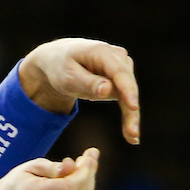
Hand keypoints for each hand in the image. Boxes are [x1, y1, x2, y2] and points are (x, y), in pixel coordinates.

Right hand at [0, 148, 98, 189]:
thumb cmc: (20, 183)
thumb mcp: (30, 167)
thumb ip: (52, 167)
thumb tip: (72, 165)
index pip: (67, 188)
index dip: (82, 173)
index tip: (88, 157)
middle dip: (86, 174)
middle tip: (88, 157)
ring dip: (88, 184)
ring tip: (83, 168)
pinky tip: (79, 183)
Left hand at [20, 38, 139, 144]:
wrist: (55, 62)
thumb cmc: (59, 67)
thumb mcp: (67, 76)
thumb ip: (87, 82)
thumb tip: (108, 89)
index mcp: (102, 51)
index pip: (119, 72)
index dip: (128, 90)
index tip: (133, 107)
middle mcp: (117, 57)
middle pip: (128, 85)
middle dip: (131, 110)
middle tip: (132, 134)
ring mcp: (121, 68)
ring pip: (130, 94)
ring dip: (131, 116)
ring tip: (132, 138)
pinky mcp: (120, 81)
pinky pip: (126, 99)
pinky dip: (128, 115)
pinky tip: (130, 135)